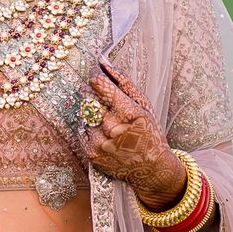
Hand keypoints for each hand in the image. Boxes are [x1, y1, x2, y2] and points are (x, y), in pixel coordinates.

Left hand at [83, 64, 187, 210]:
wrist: (151, 168)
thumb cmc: (149, 132)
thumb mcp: (144, 104)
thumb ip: (123, 82)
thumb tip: (103, 63)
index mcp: (128, 112)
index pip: (99, 85)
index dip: (96, 79)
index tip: (97, 78)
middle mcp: (112, 128)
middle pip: (88, 99)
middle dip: (94, 97)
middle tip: (105, 103)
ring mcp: (100, 142)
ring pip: (84, 114)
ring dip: (92, 114)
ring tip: (108, 122)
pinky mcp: (91, 154)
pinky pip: (81, 130)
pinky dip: (89, 128)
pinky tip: (103, 134)